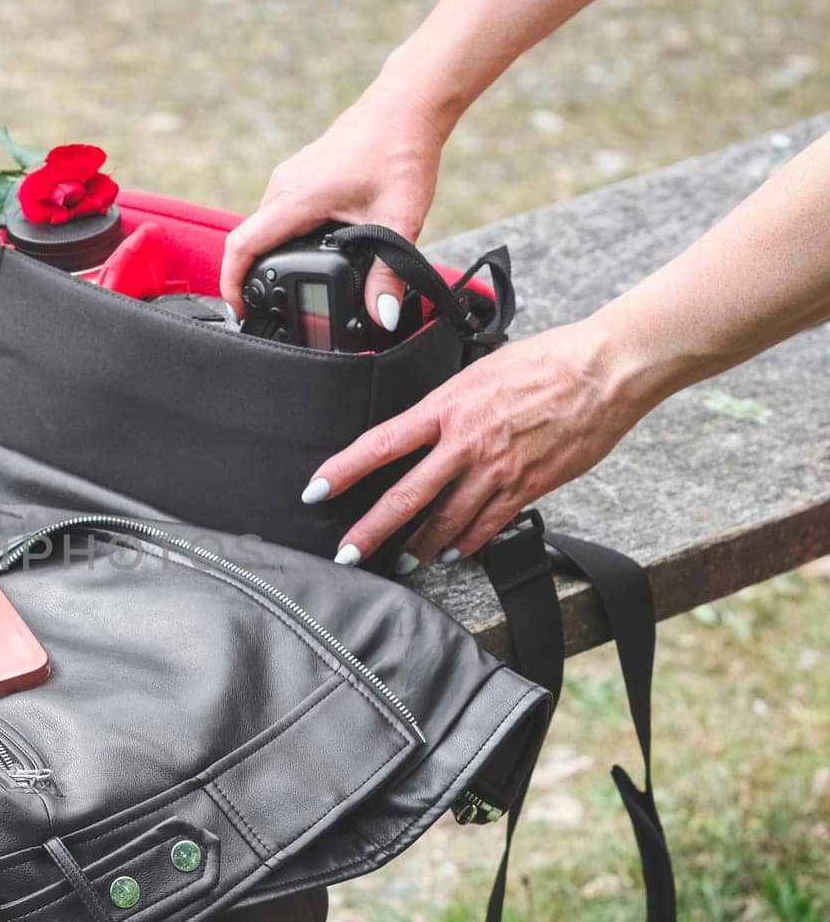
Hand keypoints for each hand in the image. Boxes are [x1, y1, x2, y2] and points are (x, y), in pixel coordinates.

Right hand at [220, 84, 450, 328]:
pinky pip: (276, 215)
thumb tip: (380, 315)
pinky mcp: (299, 177)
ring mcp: (289, 179)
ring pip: (263, 228)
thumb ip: (388, 272)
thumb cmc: (401, 149)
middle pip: (248, 241)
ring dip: (266, 259)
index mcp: (297, 196)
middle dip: (250, 279)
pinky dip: (280, 241)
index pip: (243, 245)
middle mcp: (283, 186)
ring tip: (284, 290)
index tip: (240, 311)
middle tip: (265, 312)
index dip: (232, 283)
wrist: (407, 105)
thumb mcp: (400, 218)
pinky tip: (307, 255)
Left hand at [305, 317, 653, 571]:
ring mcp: (495, 471)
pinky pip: (485, 526)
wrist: (604, 370)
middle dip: (370, 531)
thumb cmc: (546, 360)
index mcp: (445, 408)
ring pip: (443, 521)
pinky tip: (448, 554)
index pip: (380, 444)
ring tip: (399, 561)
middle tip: (348, 554)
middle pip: (404, 496)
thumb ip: (447, 403)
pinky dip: (463, 544)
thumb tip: (424, 423)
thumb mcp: (478, 370)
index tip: (316, 490)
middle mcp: (464, 444)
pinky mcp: (526, 489)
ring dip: (416, 546)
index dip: (343, 471)